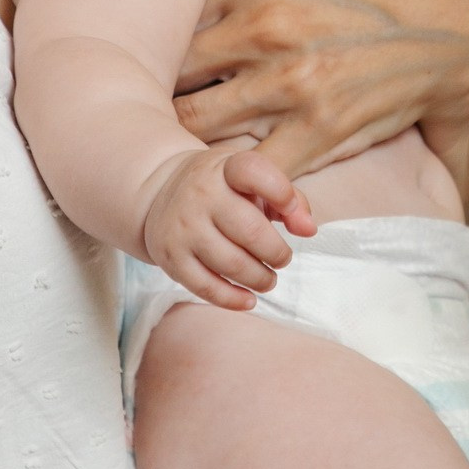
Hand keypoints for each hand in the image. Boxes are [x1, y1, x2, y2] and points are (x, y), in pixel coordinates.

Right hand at [141, 147, 315, 310]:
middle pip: (250, 231)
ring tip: (268, 279)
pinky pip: (206, 287)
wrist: (160, 191)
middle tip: (282, 259)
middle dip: (277, 253)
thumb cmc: (221, 187)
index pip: (253, 172)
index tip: (290, 207)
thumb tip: (309, 230)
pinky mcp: (171, 257)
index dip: (280, 191)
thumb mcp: (252, 179)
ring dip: (260, 279)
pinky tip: (249, 299)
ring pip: (232, 264)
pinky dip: (233, 299)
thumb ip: (289, 199)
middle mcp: (200, 195)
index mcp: (225, 169)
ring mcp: (183, 227)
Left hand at [172, 0, 468, 188]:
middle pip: (175, 73)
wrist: (461, 25)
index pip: (173, 16)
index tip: (157, 48)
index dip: (159, 36)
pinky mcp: (320, 130)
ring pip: (198, 123)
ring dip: (186, 132)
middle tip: (158, 99)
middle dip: (164, 87)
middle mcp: (266, 30)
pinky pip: (252, 164)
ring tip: (182, 137)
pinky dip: (233, 172)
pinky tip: (228, 171)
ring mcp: (292, 84)